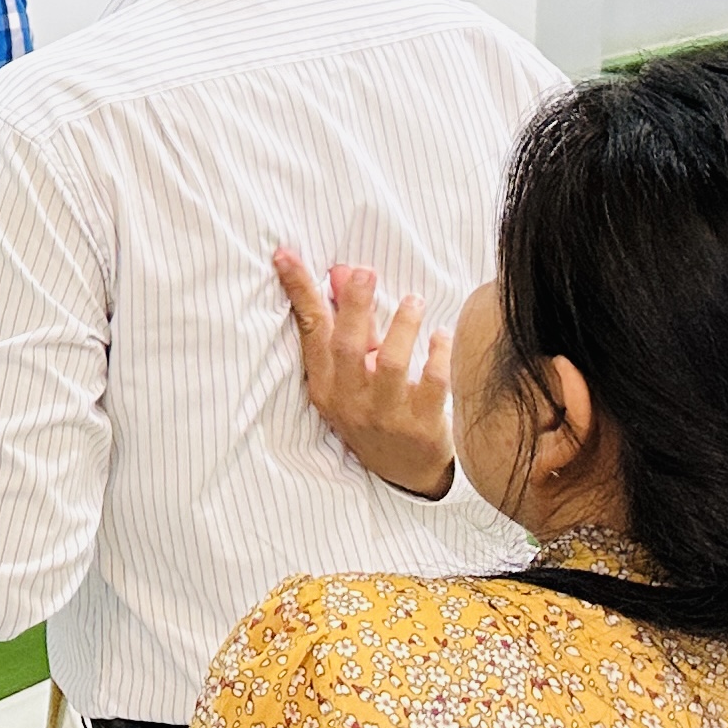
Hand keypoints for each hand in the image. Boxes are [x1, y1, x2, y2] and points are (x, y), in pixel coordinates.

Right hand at [271, 245, 455, 499]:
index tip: (286, 255)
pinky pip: (431, 385)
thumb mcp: (354, 372)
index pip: (310, 330)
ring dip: (401, 326)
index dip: (299, 292)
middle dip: (353, 305)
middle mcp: (349, 402)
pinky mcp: (420, 427)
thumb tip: (342, 272)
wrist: (407, 472)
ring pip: (388, 364)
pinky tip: (441, 336)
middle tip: (365, 272)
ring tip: (413, 301)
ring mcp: (384, 417)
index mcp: (325, 385)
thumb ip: (353, 325)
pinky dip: (437, 356)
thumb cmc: (377, 410)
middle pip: (346, 346)